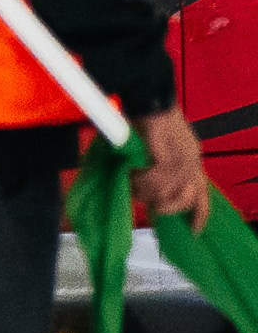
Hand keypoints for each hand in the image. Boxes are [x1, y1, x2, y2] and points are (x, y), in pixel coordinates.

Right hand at [137, 105, 212, 232]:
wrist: (147, 100)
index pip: (202, 195)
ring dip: (145, 192)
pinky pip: (155, 183)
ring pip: (166, 193)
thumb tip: (144, 192)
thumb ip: (155, 168)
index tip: (194, 232)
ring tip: (130, 182)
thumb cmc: (145, 119)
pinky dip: (140, 182)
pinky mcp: (171, 160)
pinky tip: (131, 175)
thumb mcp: (155, 148)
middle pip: (185, 199)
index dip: (199, 216)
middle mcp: (193, 162)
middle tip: (142, 198)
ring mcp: (184, 162)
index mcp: (192, 159)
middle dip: (164, 206)